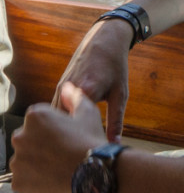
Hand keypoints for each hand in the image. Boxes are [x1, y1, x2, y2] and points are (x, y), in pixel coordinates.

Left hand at [11, 83, 106, 192]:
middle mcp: (20, 136)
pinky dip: (35, 180)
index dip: (52, 127)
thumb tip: (68, 86)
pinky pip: (24, 179)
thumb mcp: (88, 113)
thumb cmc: (90, 141)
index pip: (37, 119)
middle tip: (62, 151)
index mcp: (36, 116)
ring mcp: (17, 161)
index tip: (64, 134)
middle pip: (28, 139)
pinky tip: (52, 178)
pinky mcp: (17, 182)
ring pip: (25, 159)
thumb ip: (75, 97)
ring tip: (59, 166)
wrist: (93, 174)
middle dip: (41, 144)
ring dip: (37, 162)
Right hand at [51, 19, 132, 140]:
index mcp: (85, 93)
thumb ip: (116, 120)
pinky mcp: (58, 87)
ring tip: (72, 142)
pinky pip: (54, 110)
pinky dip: (60, 120)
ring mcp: (60, 88)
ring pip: (54, 118)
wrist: (105, 39)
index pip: (76, 128)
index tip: (88, 153)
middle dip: (67, 139)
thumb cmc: (116, 66)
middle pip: (59, 125)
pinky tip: (70, 128)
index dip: (82, 142)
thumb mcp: (120, 93)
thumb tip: (114, 143)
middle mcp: (67, 91)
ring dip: (61, 130)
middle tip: (77, 151)